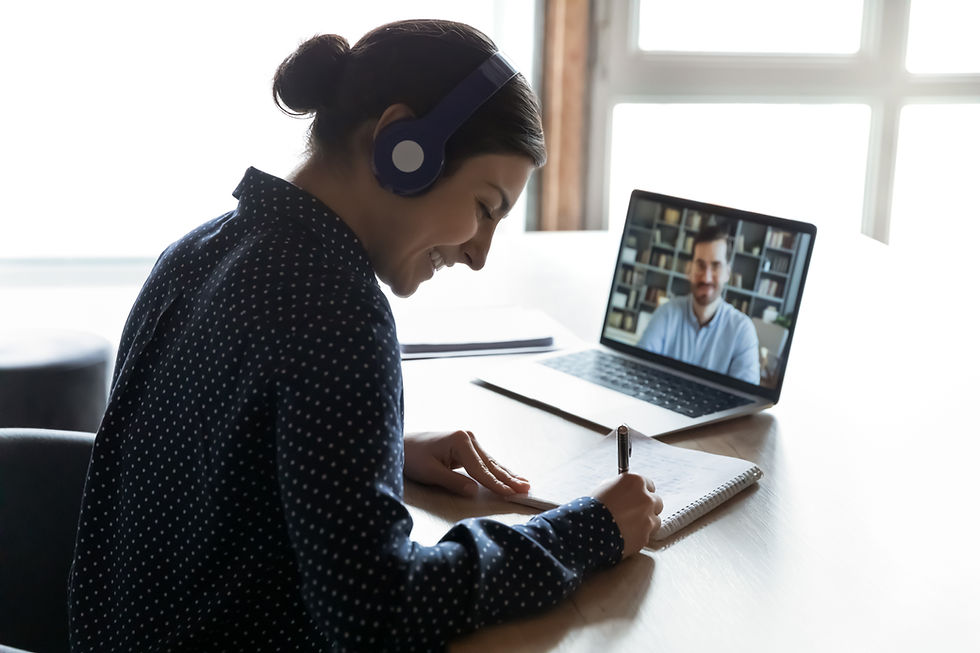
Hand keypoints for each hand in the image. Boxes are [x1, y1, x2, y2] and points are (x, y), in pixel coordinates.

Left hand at [403, 430, 530, 496]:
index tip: (511, 495)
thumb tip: (475, 491)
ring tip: (525, 484)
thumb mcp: (430, 473)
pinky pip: (486, 462)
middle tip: (527, 489)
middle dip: (509, 478)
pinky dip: (498, 470)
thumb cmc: (412, 458)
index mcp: (461, 441)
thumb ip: (454, 482)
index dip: (496, 484)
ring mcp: (469, 440)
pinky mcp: (467, 446)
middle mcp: (469, 437)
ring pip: (492, 462)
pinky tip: (510, 476)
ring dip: (508, 474)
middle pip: (492, 464)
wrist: (401, 444)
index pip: (482, 469)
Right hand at [591, 474, 663, 557]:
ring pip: (655, 519)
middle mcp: (646, 498)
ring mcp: (648, 518)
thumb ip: (619, 488)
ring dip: (646, 522)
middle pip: (656, 501)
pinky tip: (627, 535)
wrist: (588, 530)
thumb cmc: (592, 508)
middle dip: (647, 507)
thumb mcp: (604, 488)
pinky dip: (640, 535)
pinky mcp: (646, 536)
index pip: (649, 484)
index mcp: (635, 482)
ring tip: (630, 526)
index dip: (642, 492)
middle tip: (635, 512)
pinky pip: (647, 535)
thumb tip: (622, 490)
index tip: (638, 496)